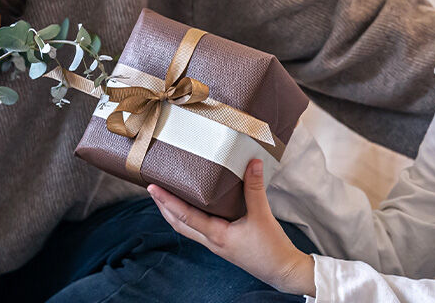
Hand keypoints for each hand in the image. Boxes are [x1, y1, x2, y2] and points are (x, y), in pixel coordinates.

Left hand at [149, 159, 315, 296]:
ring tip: (166, 196)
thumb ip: (255, 188)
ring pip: (187, 228)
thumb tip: (253, 163)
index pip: (184, 215)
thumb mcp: (263, 216)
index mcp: (216, 234)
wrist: (282, 271)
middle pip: (178, 224)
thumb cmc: (271, 248)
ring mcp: (216, 244)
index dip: (166, 201)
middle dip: (163, 207)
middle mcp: (211, 241)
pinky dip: (189, 217)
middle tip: (153, 189)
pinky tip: (194, 207)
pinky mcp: (223, 244)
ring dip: (173, 213)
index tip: (152, 188)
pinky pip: (199, 229)